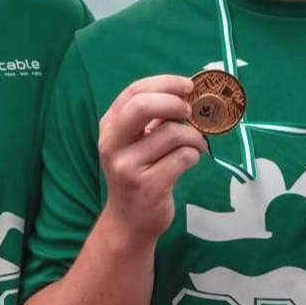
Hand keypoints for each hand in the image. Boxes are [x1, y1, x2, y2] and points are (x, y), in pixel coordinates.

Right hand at [97, 75, 208, 245]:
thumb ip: (154, 118)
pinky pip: (183, 157)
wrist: (129, 221)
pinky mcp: (148, 186)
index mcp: (109, 127)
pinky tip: (190, 161)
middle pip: (143, 106)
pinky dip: (195, 155)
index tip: (189, 86)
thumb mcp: (135, 142)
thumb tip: (188, 93)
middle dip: (175, 104)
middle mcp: (112, 144)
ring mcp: (128, 166)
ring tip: (196, 144)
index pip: (135, 92)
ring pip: (172, 133)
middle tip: (190, 112)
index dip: (166, 83)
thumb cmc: (138, 173)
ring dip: (194, 136)